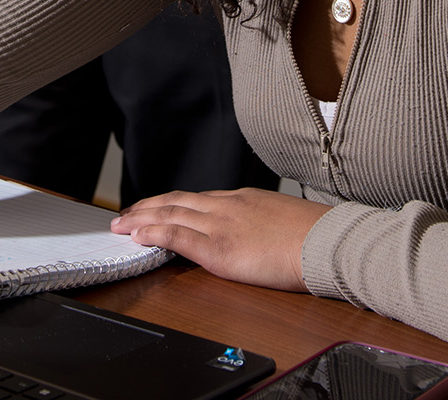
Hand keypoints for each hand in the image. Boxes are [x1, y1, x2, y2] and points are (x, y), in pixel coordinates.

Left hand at [110, 188, 331, 291]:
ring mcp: (220, 224)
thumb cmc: (315, 236)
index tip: (157, 207)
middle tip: (126, 213)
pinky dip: (152, 233)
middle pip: (176, 201)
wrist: (326, 241)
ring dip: (141, 218)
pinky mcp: (217, 248)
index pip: (198, 199)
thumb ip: (264, 224)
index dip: (172, 203)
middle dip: (148, 207)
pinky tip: (136, 235)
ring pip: (169, 214)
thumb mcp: (285, 220)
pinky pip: (175, 236)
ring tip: (121, 224)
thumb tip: (261, 234)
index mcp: (243, 199)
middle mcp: (226, 206)